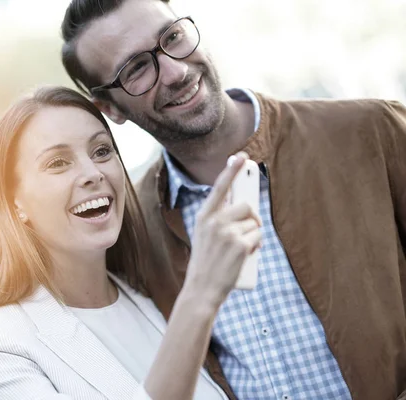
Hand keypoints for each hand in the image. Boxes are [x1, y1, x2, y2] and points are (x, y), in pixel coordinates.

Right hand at [184, 152, 262, 304]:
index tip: (241, 156)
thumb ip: (219, 219)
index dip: (232, 170)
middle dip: (252, 218)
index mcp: (204, 216)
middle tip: (248, 229)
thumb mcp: (204, 235)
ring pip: (254, 223)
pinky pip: (258, 237)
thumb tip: (243, 206)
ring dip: (253, 235)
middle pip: (246, 206)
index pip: (220, 187)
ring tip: (239, 250)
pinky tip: (244, 256)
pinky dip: (256, 246)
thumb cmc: (206, 262)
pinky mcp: (240, 244)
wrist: (202, 288)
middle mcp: (214, 221)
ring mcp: (227, 232)